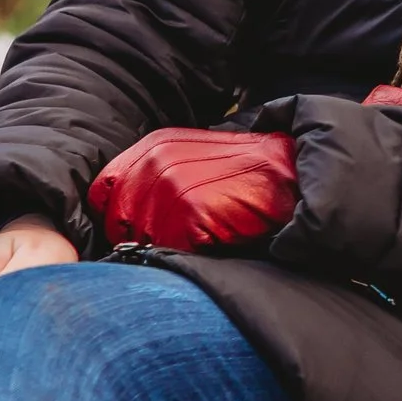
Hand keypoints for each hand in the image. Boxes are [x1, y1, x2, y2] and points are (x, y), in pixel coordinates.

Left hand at [88, 128, 297, 252]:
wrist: (296, 176)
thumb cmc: (248, 177)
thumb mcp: (197, 161)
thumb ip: (160, 176)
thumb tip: (123, 211)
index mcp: (154, 146)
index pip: (105, 192)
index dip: (118, 215)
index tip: (136, 228)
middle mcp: (156, 162)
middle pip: (119, 222)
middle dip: (141, 237)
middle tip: (178, 240)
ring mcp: (172, 187)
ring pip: (143, 239)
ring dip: (167, 247)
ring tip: (200, 239)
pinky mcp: (191, 214)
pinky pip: (170, 250)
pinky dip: (190, 254)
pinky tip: (213, 241)